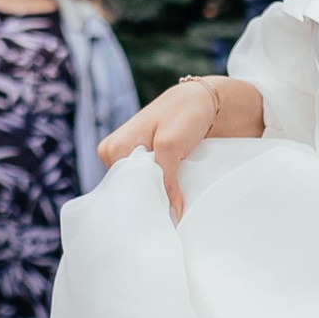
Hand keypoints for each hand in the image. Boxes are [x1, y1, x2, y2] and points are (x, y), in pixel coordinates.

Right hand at [99, 78, 220, 220]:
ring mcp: (132, 160)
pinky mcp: (148, 163)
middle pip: (131, 191)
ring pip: (143, 190)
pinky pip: (152, 185)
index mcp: (112, 148)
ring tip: (176, 206)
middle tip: (172, 215)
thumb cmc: (185, 113)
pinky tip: (177, 200)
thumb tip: (172, 216)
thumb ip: (166, 180)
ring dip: (160, 197)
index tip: (163, 216)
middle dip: (151, 202)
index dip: (144, 202)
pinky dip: (165, 192)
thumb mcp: (171, 145)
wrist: (205, 100)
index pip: (122, 188)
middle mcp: (116, 156)